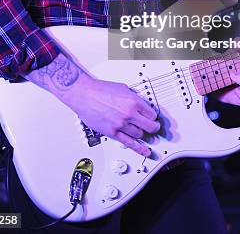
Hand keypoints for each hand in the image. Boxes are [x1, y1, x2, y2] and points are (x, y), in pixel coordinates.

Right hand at [25, 54, 159, 156]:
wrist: (85, 94)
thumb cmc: (100, 89)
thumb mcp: (123, 88)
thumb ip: (134, 97)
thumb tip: (141, 104)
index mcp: (134, 101)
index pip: (152, 114)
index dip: (152, 116)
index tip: (152, 117)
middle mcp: (129, 113)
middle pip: (150, 126)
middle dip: (153, 127)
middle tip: (154, 127)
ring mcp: (121, 124)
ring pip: (140, 135)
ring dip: (142, 133)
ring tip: (140, 131)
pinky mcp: (113, 132)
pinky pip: (129, 143)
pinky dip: (139, 149)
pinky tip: (145, 151)